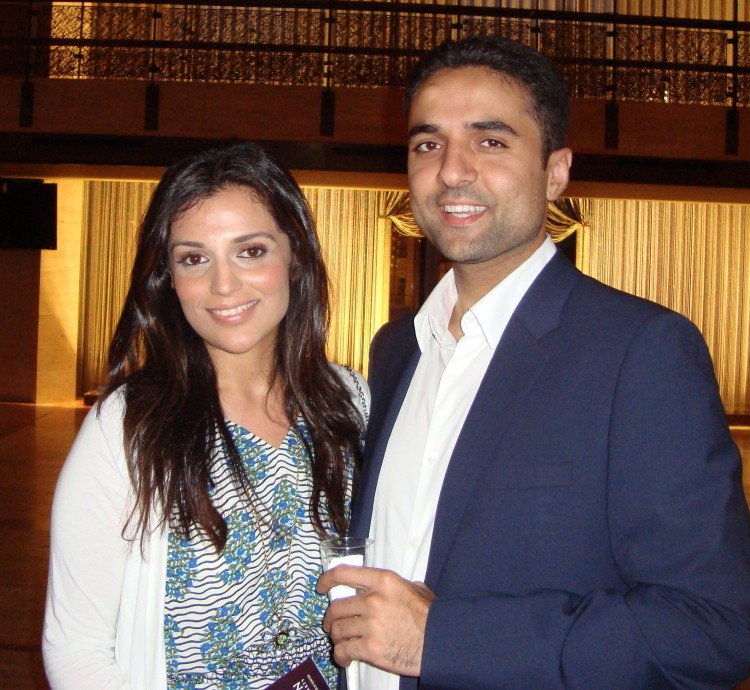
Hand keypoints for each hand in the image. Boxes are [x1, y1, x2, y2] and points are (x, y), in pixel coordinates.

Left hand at [317, 565, 434, 676]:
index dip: (328, 579)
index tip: (321, 586)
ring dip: (336, 636)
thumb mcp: (415, 589)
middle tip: (333, 624)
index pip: (344, 573)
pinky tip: (345, 657)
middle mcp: (374, 600)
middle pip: (337, 606)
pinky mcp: (371, 648)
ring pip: (337, 629)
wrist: (441, 642)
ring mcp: (371, 624)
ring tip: (341, 640)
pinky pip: (344, 650)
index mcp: (384, 581)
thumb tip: (382, 586)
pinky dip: (341, 655)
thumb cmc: (430, 616)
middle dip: (331, 617)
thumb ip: (395, 585)